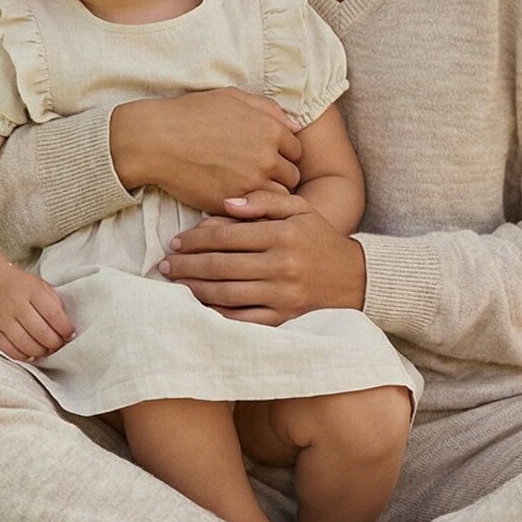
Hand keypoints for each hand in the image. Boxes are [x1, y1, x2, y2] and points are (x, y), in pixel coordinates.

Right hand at [0, 268, 73, 363]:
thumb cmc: (20, 287)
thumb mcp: (41, 286)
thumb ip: (54, 305)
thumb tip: (66, 330)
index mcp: (32, 290)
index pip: (53, 315)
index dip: (65, 329)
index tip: (70, 334)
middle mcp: (16, 304)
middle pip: (41, 332)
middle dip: (55, 343)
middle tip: (59, 344)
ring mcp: (2, 319)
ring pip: (26, 345)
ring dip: (41, 352)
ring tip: (46, 350)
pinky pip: (10, 351)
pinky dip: (24, 356)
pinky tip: (31, 353)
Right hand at [110, 89, 302, 212]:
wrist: (156, 140)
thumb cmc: (191, 114)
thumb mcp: (231, 97)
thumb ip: (267, 109)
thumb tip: (294, 126)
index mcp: (270, 129)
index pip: (296, 151)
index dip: (282, 154)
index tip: (267, 158)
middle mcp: (267, 157)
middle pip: (292, 176)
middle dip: (278, 176)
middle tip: (258, 176)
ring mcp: (251, 183)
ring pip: (278, 198)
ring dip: (267, 196)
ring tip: (249, 190)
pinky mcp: (233, 203)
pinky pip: (254, 213)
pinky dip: (249, 209)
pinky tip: (236, 200)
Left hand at [161, 198, 367, 325]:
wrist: (356, 279)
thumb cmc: (320, 239)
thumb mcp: (300, 209)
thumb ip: (263, 201)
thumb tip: (224, 203)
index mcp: (282, 234)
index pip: (227, 236)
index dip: (196, 239)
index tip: (176, 242)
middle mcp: (281, 265)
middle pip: (221, 266)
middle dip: (187, 265)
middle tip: (165, 264)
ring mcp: (282, 295)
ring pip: (226, 294)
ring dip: (194, 290)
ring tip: (174, 284)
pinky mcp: (284, 320)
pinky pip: (242, 320)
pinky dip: (217, 315)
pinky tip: (198, 308)